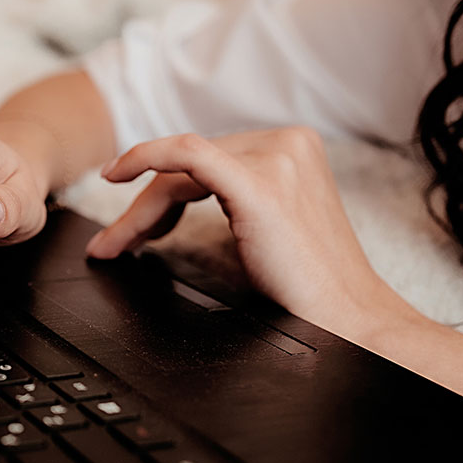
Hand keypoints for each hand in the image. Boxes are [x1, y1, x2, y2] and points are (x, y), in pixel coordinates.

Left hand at [85, 127, 418, 338]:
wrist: (350, 319)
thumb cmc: (308, 286)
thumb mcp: (268, 225)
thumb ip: (235, 197)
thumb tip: (172, 199)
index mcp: (292, 147)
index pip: (206, 160)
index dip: (160, 191)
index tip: (131, 223)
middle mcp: (286, 143)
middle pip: (188, 166)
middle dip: (143, 207)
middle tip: (112, 245)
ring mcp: (275, 159)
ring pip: (178, 170)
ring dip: (138, 210)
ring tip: (113, 245)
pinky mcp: (259, 184)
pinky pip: (186, 154)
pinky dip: (144, 157)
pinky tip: (114, 175)